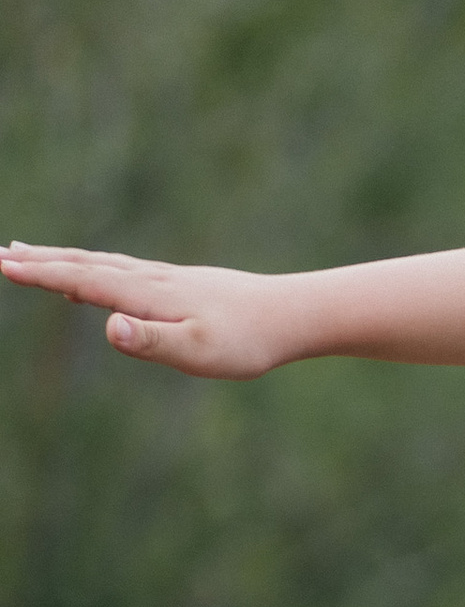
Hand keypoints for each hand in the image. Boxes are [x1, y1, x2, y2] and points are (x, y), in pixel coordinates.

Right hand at [2, 242, 295, 377]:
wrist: (292, 314)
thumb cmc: (247, 341)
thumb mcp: (198, 352)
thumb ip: (152, 342)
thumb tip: (109, 326)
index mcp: (147, 295)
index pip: (82, 281)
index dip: (40, 275)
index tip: (1, 265)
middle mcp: (151, 280)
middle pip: (85, 265)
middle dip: (40, 261)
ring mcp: (165, 279)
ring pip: (102, 264)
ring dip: (62, 259)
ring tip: (30, 254)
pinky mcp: (179, 284)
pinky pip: (123, 271)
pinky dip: (94, 268)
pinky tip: (95, 277)